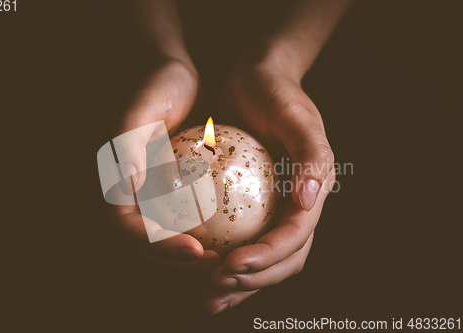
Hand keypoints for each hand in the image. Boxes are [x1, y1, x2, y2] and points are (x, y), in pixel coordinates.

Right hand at [105, 58, 222, 277]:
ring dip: (193, 258)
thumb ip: (128, 143)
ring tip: (228, 260)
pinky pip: (187, 225)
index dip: (157, 245)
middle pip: (146, 246)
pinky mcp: (174, 195)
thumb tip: (125, 184)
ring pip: (167, 241)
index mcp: (113, 181)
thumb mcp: (142, 107)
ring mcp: (151, 198)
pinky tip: (234, 240)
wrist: (178, 78)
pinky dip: (206, 239)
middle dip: (178, 262)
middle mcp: (130, 196)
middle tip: (217, 265)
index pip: (127, 228)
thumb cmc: (158, 86)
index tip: (195, 249)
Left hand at [201, 43, 335, 313]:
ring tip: (207, 297)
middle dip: (252, 281)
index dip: (268, 258)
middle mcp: (296, 207)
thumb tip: (309, 200)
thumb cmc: (276, 93)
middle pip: (283, 260)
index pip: (296, 238)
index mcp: (313, 191)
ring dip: (239, 285)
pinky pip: (240, 242)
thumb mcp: (294, 115)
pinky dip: (224, 263)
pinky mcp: (251, 206)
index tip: (232, 265)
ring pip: (263, 260)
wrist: (255, 79)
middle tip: (214, 287)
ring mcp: (274, 209)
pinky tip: (199, 270)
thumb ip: (310, 154)